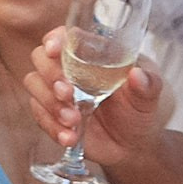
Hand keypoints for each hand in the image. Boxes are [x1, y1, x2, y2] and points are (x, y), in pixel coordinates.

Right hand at [24, 28, 168, 166]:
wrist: (130, 146)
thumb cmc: (138, 111)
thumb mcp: (149, 97)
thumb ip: (148, 84)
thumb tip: (138, 74)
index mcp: (90, 55)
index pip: (63, 36)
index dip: (54, 39)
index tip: (55, 50)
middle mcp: (68, 69)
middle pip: (40, 57)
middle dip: (50, 75)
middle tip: (68, 94)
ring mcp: (54, 91)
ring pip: (33, 83)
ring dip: (50, 102)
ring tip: (74, 119)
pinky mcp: (48, 114)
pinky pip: (37, 114)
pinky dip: (51, 126)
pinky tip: (70, 136)